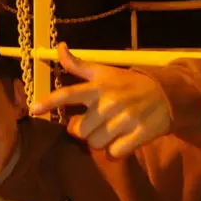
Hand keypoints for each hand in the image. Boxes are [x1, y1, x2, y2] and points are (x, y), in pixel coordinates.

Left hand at [30, 42, 171, 157]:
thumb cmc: (127, 84)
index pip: (68, 94)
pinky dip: (115, 151)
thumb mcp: (104, 72)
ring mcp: (125, 119)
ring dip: (100, 141)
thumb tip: (60, 47)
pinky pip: (114, 153)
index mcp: (97, 87)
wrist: (166, 94)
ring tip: (110, 130)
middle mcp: (109, 103)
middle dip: (85, 129)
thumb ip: (78, 65)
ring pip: (95, 144)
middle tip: (96, 122)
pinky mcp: (139, 134)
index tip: (33, 108)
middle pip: (80, 130)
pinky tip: (121, 141)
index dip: (49, 101)